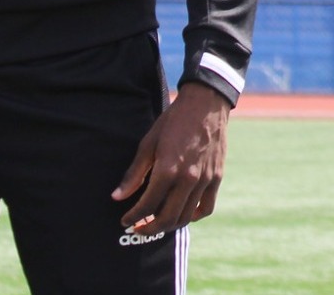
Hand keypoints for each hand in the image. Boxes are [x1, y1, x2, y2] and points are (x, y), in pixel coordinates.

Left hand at [111, 81, 230, 233]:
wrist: (206, 104)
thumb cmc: (173, 121)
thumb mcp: (148, 143)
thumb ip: (134, 173)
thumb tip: (117, 197)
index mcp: (168, 170)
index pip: (147, 206)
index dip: (133, 217)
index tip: (125, 220)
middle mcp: (188, 179)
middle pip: (167, 218)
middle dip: (149, 228)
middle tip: (138, 228)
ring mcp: (205, 179)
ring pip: (186, 217)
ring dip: (169, 226)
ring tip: (158, 223)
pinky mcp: (217, 177)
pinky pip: (206, 207)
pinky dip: (194, 216)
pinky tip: (183, 214)